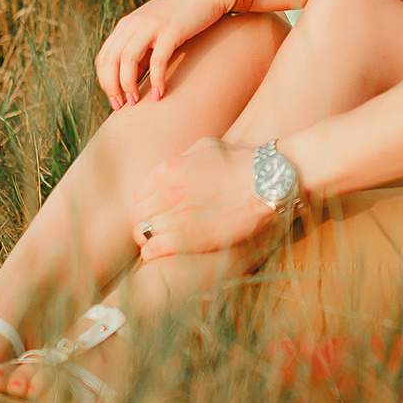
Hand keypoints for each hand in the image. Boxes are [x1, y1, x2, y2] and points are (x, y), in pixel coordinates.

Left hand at [94, 0, 235, 106]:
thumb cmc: (183, 15)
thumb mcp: (155, 30)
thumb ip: (141, 50)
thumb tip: (130, 80)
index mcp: (127, 24)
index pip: (104, 57)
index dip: (105, 83)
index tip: (115, 100)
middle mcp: (134, 23)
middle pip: (110, 60)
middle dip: (112, 88)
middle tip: (122, 106)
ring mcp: (152, 25)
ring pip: (128, 60)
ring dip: (128, 85)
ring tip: (136, 102)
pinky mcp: (172, 30)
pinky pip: (157, 60)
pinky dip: (156, 80)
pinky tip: (160, 94)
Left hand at [128, 137, 275, 259]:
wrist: (266, 182)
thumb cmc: (242, 163)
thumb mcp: (208, 147)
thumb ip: (184, 157)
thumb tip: (175, 168)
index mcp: (168, 169)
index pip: (138, 195)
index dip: (146, 206)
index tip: (156, 213)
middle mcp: (166, 192)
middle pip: (136, 216)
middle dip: (144, 224)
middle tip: (157, 231)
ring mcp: (175, 216)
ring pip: (141, 234)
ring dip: (149, 240)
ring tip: (162, 243)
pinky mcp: (187, 238)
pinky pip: (152, 251)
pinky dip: (153, 255)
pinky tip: (164, 254)